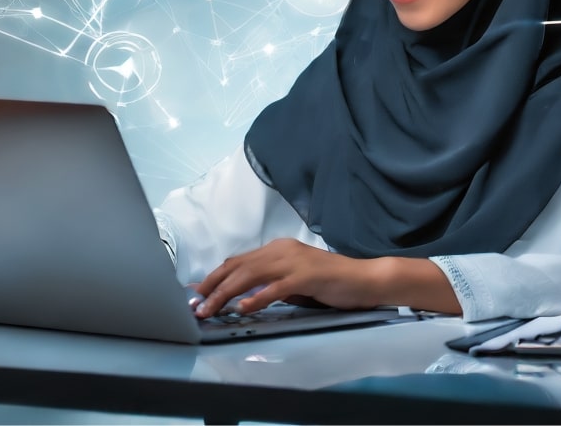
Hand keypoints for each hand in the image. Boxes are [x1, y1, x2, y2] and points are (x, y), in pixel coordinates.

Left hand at [192, 239, 378, 317]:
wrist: (364, 280)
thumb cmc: (330, 283)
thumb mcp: (293, 281)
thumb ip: (269, 284)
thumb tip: (240, 298)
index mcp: (277, 249)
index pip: (238, 261)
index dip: (214, 277)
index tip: (197, 293)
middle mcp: (281, 250)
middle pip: (238, 267)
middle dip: (213, 287)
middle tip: (196, 305)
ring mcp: (294, 262)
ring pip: (250, 275)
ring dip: (226, 294)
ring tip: (210, 309)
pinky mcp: (306, 276)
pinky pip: (275, 287)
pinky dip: (256, 298)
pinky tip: (242, 308)